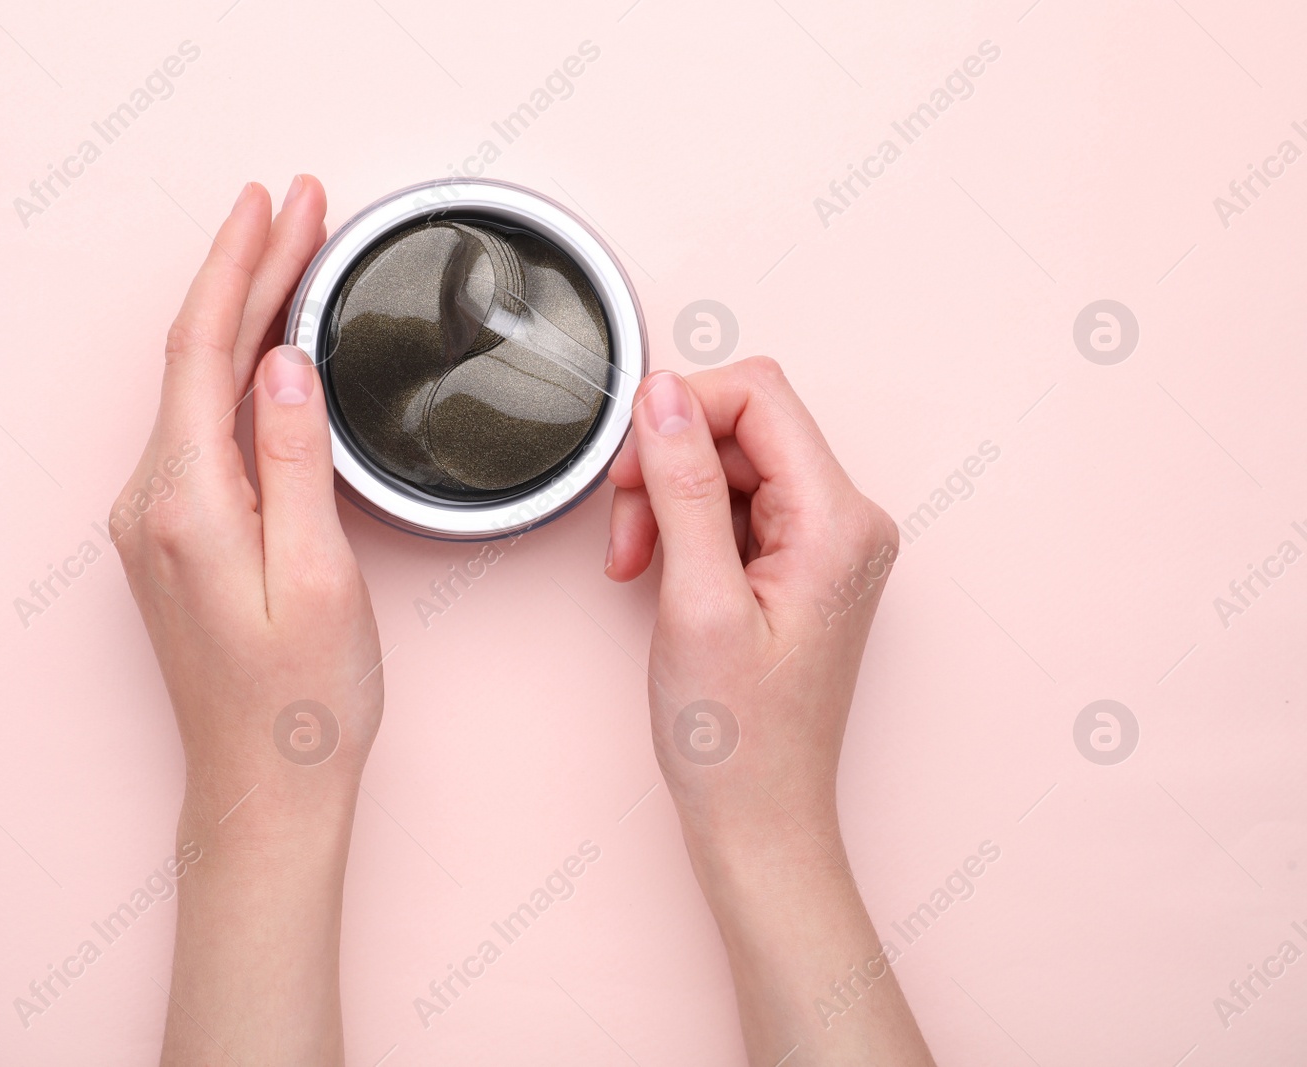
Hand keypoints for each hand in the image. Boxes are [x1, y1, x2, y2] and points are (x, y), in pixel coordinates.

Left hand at [112, 176, 381, 1065]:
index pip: (206, 350)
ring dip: (241, 313)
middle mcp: (151, 503)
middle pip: (195, 355)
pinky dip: (234, 369)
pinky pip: (199, 426)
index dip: (243, 265)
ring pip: (195, 386)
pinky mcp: (170, 538)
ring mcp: (154, 521)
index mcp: (186, 504)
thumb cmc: (304, 701)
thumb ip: (293, 461)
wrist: (261, 789)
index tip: (282, 203)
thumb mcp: (319, 575)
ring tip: (292, 254)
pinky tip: (266, 351)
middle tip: (301, 204)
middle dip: (246, 270)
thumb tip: (282, 364)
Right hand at [607, 358, 932, 1063]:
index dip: (681, 408)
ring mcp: (826, 542)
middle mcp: (847, 521)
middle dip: (667, 463)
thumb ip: (682, 485)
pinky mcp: (800, 563)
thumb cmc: (736, 737)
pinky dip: (683, 526)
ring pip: (730, 463)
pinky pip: (734, 505)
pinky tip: (656, 571)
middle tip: (625, 531)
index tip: (629, 463)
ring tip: (633, 562)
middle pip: (742, 426)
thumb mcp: (694, 599)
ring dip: (667, 498)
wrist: (758, 818)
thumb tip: (663, 394)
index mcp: (839, 522)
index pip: (760, 394)